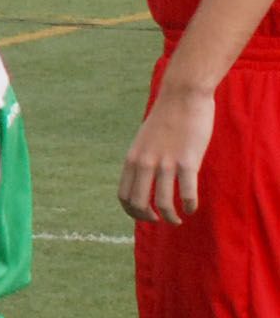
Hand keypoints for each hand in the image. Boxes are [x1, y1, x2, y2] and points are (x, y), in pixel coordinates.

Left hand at [123, 82, 214, 223]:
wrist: (182, 96)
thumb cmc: (167, 117)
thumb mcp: (144, 140)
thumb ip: (142, 158)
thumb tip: (145, 178)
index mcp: (132, 159)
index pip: (123, 195)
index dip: (131, 211)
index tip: (143, 216)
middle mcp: (145, 163)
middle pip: (138, 203)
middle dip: (148, 218)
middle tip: (160, 221)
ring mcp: (166, 163)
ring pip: (163, 203)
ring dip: (170, 217)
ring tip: (177, 220)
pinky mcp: (188, 161)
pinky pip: (187, 193)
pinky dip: (189, 206)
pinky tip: (192, 208)